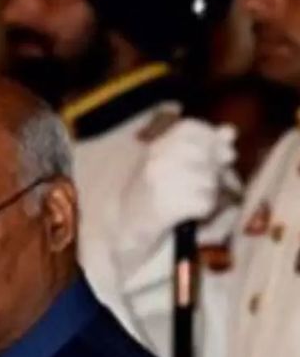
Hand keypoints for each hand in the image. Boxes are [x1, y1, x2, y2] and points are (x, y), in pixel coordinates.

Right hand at [125, 118, 236, 235]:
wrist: (127, 228)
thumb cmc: (152, 194)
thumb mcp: (170, 164)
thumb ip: (202, 146)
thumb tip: (230, 132)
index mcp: (155, 148)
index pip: (190, 128)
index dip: (211, 138)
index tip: (219, 153)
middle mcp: (156, 162)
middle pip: (206, 154)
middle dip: (214, 169)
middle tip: (204, 182)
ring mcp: (160, 184)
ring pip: (209, 180)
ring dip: (209, 192)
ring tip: (190, 199)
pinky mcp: (167, 207)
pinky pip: (206, 202)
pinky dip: (204, 210)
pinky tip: (191, 213)